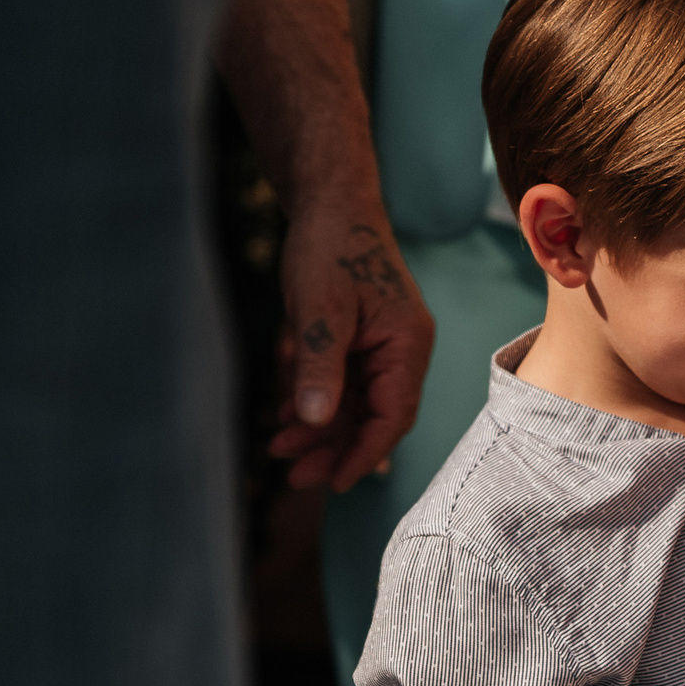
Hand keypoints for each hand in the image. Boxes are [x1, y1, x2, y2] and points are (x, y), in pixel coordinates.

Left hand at [267, 193, 433, 491]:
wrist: (329, 203)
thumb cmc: (330, 246)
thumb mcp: (320, 309)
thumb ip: (320, 366)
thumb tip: (314, 421)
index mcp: (406, 345)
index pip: (394, 415)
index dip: (363, 453)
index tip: (333, 482)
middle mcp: (401, 351)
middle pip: (375, 418)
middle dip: (334, 449)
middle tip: (293, 476)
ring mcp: (381, 348)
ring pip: (355, 407)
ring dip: (320, 431)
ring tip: (278, 449)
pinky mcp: (360, 343)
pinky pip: (343, 388)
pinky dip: (316, 405)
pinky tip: (285, 417)